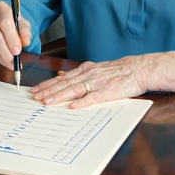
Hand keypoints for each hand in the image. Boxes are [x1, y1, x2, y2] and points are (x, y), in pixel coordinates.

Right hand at [0, 1, 31, 68]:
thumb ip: (25, 32)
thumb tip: (25, 42)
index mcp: (1, 8)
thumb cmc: (14, 23)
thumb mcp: (23, 24)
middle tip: (14, 61)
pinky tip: (4, 60)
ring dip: (1, 56)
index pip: (5, 22)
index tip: (17, 51)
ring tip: (11, 63)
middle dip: (6, 51)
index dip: (11, 38)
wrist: (2, 21)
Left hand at [29, 53, 174, 108]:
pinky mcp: (109, 91)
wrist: (139, 68)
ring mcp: (98, 83)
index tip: (35, 90)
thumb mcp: (96, 68)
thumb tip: (61, 76)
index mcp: (85, 70)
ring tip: (47, 102)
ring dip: (59, 96)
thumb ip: (79, 74)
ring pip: (74, 90)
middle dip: (48, 91)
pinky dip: (82, 102)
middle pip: (64, 83)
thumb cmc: (118, 71)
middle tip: (34, 97)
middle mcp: (89, 75)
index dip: (47, 84)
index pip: (62, 78)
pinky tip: (72, 107)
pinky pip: (94, 97)